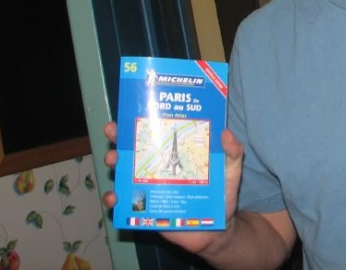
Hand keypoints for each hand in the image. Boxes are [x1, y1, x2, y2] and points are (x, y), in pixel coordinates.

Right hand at [102, 122, 244, 254]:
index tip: (127, 114)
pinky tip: (115, 198)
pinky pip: (125, 205)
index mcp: (175, 155)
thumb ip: (232, 153)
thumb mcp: (230, 171)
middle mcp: (158, 169)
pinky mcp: (146, 211)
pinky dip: (116, 201)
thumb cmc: (222, 195)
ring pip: (124, 175)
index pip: (155, 135)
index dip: (138, 124)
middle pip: (133, 152)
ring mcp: (150, 190)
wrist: (218, 230)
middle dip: (119, 140)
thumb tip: (227, 133)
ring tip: (113, 161)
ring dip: (114, 166)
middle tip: (113, 133)